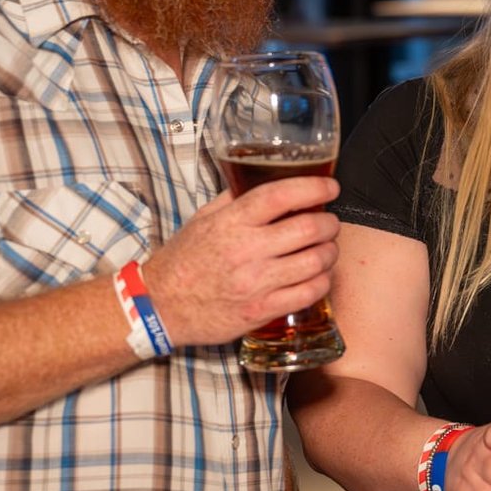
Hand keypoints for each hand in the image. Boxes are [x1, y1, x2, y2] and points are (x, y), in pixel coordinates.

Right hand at [143, 177, 340, 346]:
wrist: (159, 306)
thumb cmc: (182, 260)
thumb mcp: (203, 219)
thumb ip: (235, 199)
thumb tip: (265, 179)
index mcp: (232, 223)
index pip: (281, 195)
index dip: (314, 187)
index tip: (330, 188)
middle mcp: (246, 251)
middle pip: (308, 228)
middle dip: (329, 223)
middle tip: (330, 223)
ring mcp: (256, 283)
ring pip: (315, 261)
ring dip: (330, 252)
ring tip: (327, 249)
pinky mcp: (261, 310)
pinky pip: (309, 293)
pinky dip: (322, 281)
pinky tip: (319, 276)